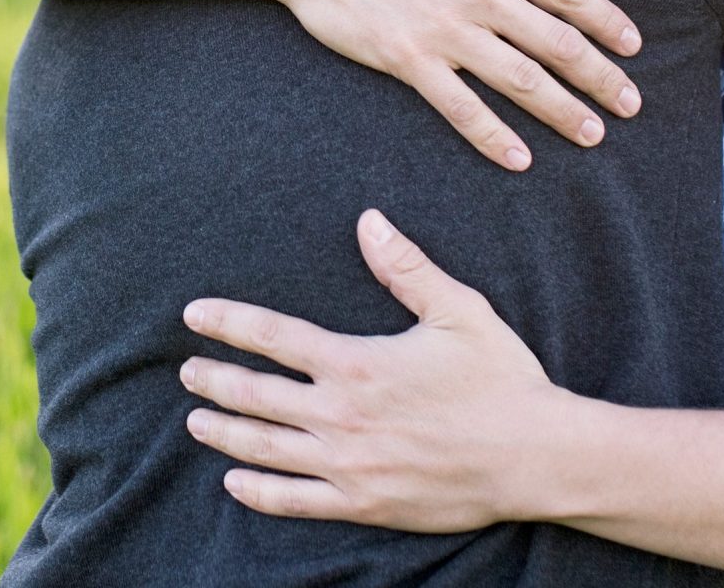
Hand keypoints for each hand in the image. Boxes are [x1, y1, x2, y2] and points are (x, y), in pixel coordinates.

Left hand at [178, 210, 580, 532]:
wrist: (536, 457)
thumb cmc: (502, 380)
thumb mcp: (459, 311)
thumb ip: (407, 267)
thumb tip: (369, 221)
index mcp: (358, 363)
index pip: (273, 336)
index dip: (227, 323)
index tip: (193, 315)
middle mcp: (342, 414)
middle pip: (256, 395)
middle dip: (214, 380)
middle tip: (186, 370)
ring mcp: (349, 463)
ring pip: (265, 449)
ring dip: (224, 432)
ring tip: (196, 419)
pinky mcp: (363, 502)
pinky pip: (296, 500)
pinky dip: (259, 492)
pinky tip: (235, 482)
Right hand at [258, 0, 641, 169]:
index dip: (609, 24)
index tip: (633, 48)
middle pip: (560, 45)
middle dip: (603, 79)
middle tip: (630, 105)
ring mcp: (447, 31)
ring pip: (523, 81)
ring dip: (564, 112)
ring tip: (593, 136)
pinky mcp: (409, 59)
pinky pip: (462, 107)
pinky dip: (494, 136)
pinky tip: (520, 159)